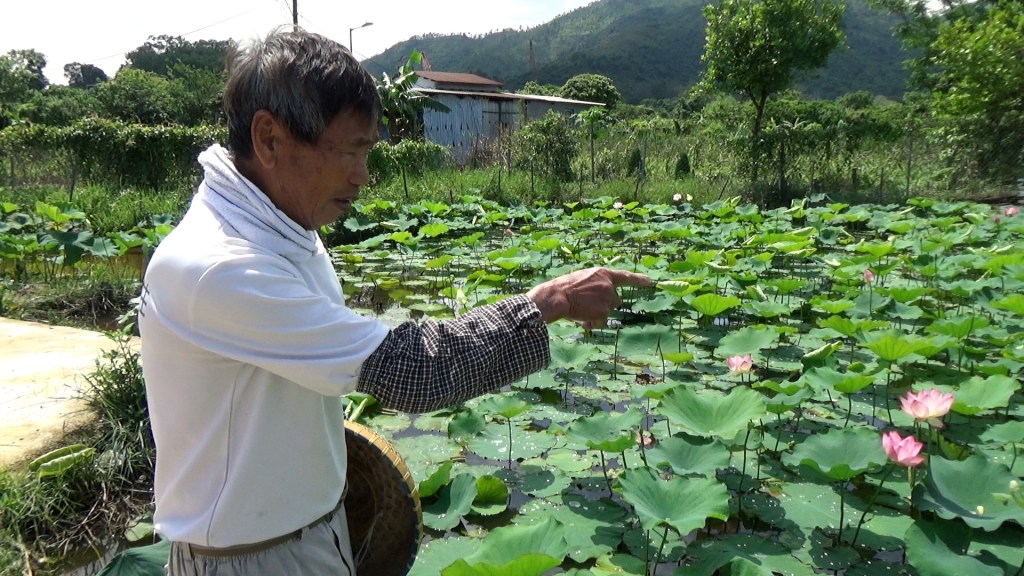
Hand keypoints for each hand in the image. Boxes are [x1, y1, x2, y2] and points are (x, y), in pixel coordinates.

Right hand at [526, 267, 651, 327]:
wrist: (558, 296)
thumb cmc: (564, 287)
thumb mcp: (582, 280)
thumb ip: (595, 286)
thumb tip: (598, 300)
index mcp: (602, 274)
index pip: (625, 277)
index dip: (638, 280)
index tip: (650, 282)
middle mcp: (608, 285)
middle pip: (615, 300)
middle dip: (604, 306)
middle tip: (586, 306)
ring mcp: (607, 298)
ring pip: (606, 312)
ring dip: (595, 314)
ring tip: (580, 311)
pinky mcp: (604, 311)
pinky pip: (600, 322)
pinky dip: (591, 323)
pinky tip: (581, 318)